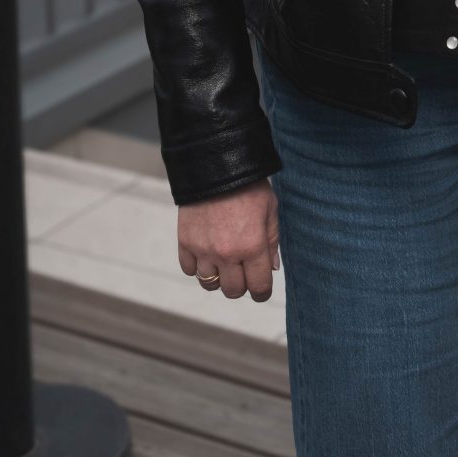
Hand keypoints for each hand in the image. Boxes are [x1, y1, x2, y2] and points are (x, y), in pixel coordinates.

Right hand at [178, 178, 278, 300]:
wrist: (215, 165)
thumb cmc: (248, 186)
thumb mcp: (270, 209)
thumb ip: (272, 241)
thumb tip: (272, 268)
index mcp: (252, 246)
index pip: (259, 287)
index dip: (263, 292)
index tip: (262, 288)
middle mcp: (227, 253)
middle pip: (233, 291)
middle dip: (241, 285)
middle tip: (244, 270)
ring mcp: (203, 250)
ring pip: (210, 284)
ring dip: (218, 276)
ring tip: (224, 260)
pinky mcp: (185, 242)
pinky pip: (189, 270)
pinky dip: (197, 266)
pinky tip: (206, 252)